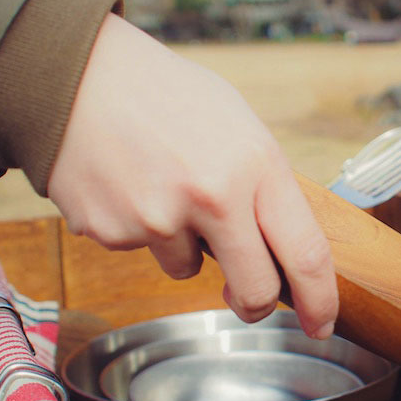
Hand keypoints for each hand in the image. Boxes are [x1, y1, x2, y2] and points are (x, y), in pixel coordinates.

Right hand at [47, 14, 337, 338]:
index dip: (320, 300)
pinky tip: (128, 185)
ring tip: (163, 187)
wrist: (76, 76)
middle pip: (256, 291)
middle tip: (249, 298)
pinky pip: (142, 251)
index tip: (323, 324)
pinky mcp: (113, 233)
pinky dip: (140, 229)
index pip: (305, 253)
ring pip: (189, 269)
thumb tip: (285, 246)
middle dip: (256, 303)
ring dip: (185, 245)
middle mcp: (214, 196)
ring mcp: (160, 218)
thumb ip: (264, 185)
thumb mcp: (238, 125)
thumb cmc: (166, 95)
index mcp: (256, 164)